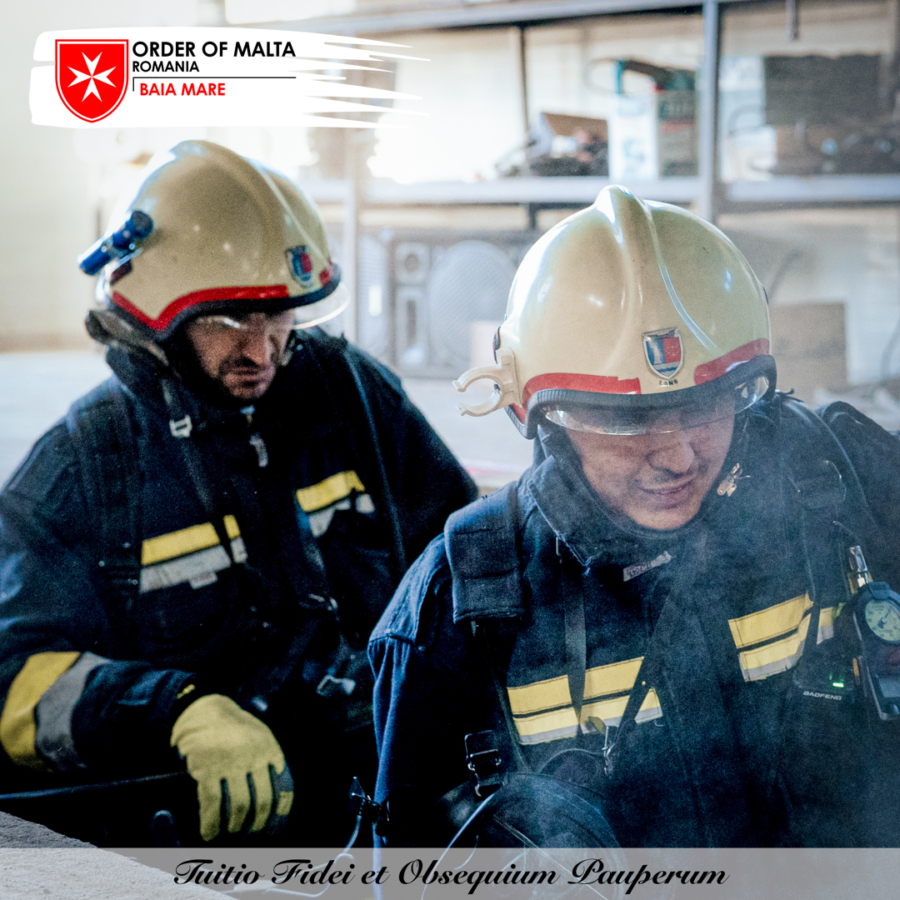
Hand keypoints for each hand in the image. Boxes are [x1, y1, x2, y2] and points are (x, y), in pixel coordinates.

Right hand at [170, 694, 293, 840]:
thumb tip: (276, 797)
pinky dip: (211, 823)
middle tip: (253, 832)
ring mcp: (230, 763)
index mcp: (270, 748)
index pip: (283, 787)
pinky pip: (212, 803)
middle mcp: (253, 756)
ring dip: (235, 825)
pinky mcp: (207, 768)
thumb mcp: (260, 736)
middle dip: (258, 823)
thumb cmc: (234, 727)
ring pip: (239, 805)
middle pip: (262, 801)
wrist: (204, 710)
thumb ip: (269, 760)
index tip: (276, 824)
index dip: (281, 811)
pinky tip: (210, 832)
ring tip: (232, 831)